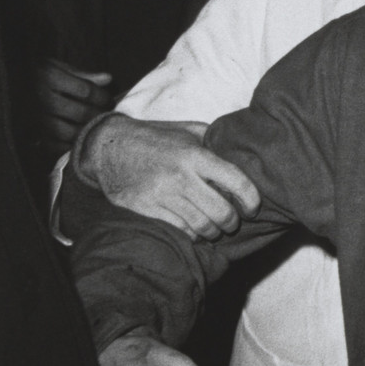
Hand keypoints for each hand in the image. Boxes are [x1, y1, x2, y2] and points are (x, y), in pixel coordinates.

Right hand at [33, 57, 112, 148]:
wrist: (6, 84)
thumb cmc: (35, 74)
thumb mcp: (56, 67)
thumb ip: (82, 75)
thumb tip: (108, 79)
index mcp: (48, 77)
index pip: (87, 91)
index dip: (103, 97)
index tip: (109, 100)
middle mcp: (41, 99)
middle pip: (82, 113)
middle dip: (100, 115)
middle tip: (108, 115)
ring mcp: (35, 119)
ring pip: (70, 132)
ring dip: (88, 132)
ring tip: (96, 128)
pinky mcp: (30, 135)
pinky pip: (55, 146)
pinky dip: (70, 145)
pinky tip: (78, 139)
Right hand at [81, 115, 260, 239]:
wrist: (111, 148)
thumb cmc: (156, 138)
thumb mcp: (188, 131)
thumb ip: (215, 143)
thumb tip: (242, 154)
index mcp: (195, 155)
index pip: (236, 181)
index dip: (251, 199)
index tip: (253, 207)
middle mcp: (180, 176)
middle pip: (220, 212)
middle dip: (232, 222)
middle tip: (233, 222)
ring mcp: (162, 195)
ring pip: (201, 226)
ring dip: (212, 232)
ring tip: (215, 228)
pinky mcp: (146, 210)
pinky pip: (179, 231)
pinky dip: (191, 234)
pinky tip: (194, 229)